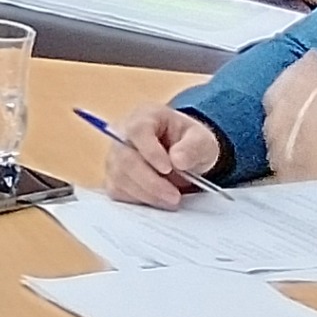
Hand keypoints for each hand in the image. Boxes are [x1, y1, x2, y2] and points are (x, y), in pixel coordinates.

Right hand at [101, 103, 225, 208]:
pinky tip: (157, 200)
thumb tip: (177, 160)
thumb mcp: (202, 140)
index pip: (137, 130)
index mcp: (144, 116)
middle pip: (125, 158)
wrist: (182, 154)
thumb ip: (193, 147)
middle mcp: (122, 133)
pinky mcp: (114, 176)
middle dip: (150, 181)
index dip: (150, 151)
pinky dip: (138, 199)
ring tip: (171, 200)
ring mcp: (115, 156)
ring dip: (146, 193)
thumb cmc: (189, 142)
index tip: (168, 169)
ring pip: (120, 177)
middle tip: (174, 196)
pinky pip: (118, 191)